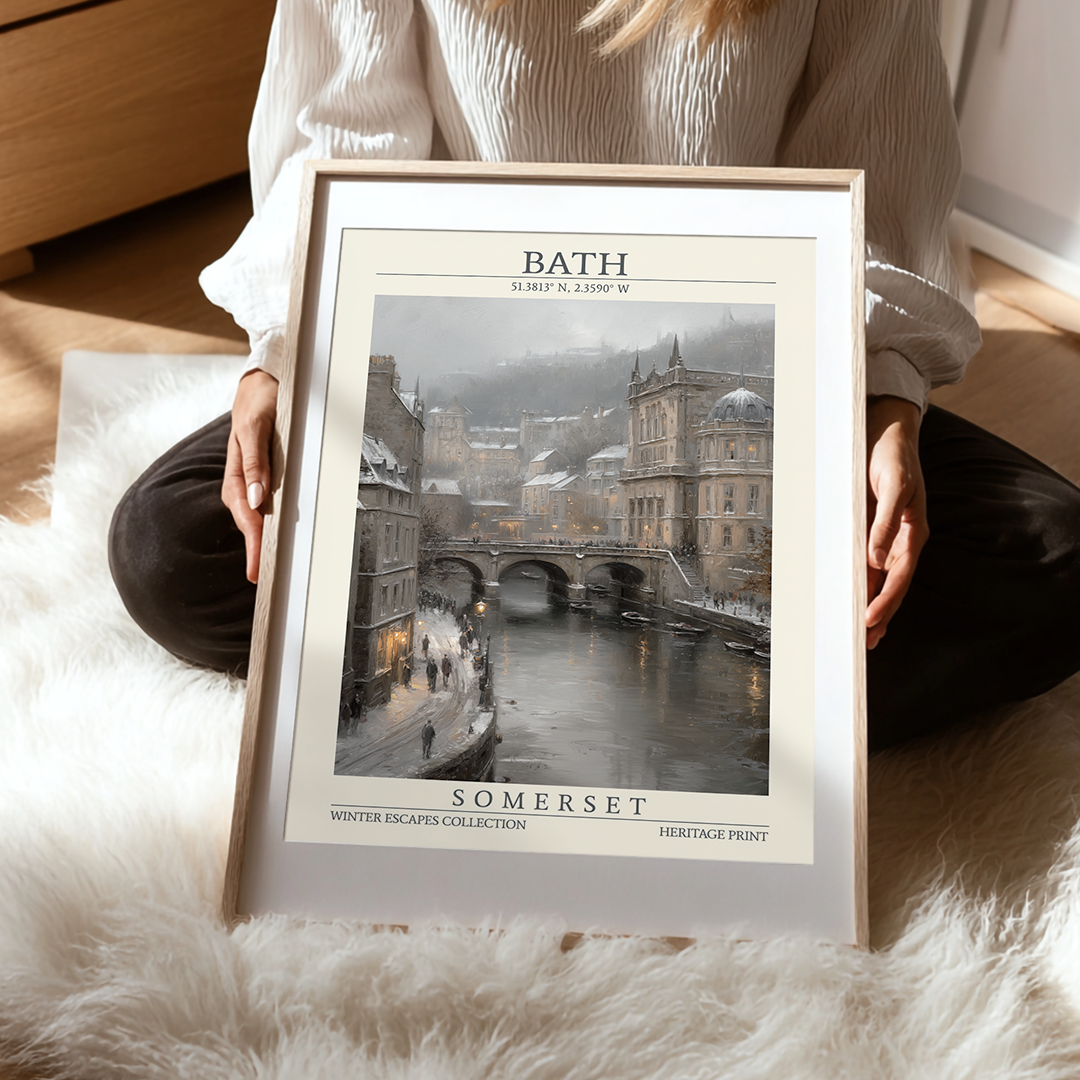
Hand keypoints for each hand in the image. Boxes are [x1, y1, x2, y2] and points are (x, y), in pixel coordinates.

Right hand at [222, 369, 278, 582]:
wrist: (263, 381)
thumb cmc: (259, 400)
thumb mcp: (256, 425)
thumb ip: (255, 460)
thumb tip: (256, 499)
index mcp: (238, 472)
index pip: (246, 516)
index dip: (252, 544)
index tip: (256, 570)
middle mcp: (245, 481)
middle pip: (251, 523)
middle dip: (257, 551)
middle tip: (264, 581)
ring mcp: (255, 480)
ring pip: (258, 517)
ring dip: (263, 541)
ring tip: (270, 569)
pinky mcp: (266, 477)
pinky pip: (268, 505)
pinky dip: (272, 524)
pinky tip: (279, 538)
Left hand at [865, 396, 927, 649]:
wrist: (887, 432)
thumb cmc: (893, 455)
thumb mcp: (893, 484)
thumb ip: (886, 521)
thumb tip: (876, 558)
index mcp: (913, 533)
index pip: (899, 576)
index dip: (885, 601)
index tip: (869, 621)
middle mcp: (901, 541)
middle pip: (890, 586)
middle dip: (879, 615)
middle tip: (864, 644)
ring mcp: (886, 537)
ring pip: (878, 580)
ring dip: (870, 606)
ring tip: (860, 636)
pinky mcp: (871, 530)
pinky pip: (865, 564)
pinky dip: (860, 584)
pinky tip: (851, 599)